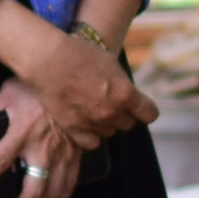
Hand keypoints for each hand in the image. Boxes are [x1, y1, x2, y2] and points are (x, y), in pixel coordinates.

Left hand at [0, 76, 90, 197]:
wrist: (72, 79)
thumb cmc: (36, 86)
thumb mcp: (8, 93)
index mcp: (20, 132)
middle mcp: (41, 148)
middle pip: (32, 191)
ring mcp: (61, 153)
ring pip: (53, 192)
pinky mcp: (76, 153)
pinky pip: (70, 183)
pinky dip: (61, 194)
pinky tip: (53, 193)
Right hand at [12, 17, 152, 140]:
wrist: (49, 60)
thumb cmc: (80, 55)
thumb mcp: (111, 63)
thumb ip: (123, 84)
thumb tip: (129, 95)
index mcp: (125, 93)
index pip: (149, 114)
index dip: (145, 110)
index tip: (140, 108)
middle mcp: (112, 111)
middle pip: (128, 124)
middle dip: (122, 114)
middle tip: (110, 103)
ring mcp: (93, 122)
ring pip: (109, 133)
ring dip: (105, 124)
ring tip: (93, 109)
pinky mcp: (74, 129)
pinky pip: (92, 143)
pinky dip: (91, 136)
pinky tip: (85, 123)